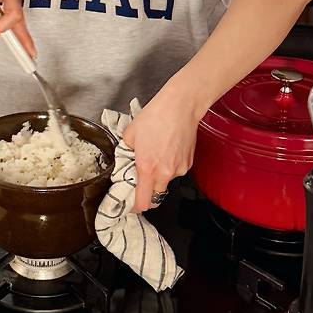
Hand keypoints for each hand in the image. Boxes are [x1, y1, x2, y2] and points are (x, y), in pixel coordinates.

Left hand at [121, 89, 200, 212]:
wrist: (180, 106)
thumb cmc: (155, 117)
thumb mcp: (130, 134)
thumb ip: (125, 152)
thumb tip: (125, 160)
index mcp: (147, 168)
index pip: (143, 202)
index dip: (135, 206)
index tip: (130, 204)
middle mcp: (165, 173)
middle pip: (155, 195)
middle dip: (147, 190)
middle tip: (140, 176)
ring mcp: (179, 169)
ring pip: (166, 182)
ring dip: (159, 175)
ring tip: (156, 154)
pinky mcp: (188, 163)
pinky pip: (176, 171)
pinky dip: (169, 165)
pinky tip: (167, 149)